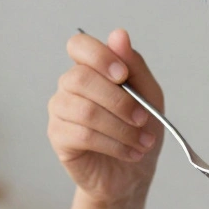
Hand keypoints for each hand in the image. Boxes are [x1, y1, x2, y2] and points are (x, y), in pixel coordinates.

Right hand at [47, 29, 164, 204]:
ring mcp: (60, 111)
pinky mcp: (58, 137)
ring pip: (85, 111)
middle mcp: (69, 86)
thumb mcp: (149, 95)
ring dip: (121, 128)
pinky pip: (83, 135)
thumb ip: (134, 64)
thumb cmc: (138, 130)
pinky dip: (114, 144)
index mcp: (90, 69)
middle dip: (119, 101)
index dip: (99, 56)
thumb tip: (118, 35)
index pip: (79, 45)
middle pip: (80, 79)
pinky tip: (129, 152)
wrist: (131, 174)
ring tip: (142, 142)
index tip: (122, 75)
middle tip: (143, 118)